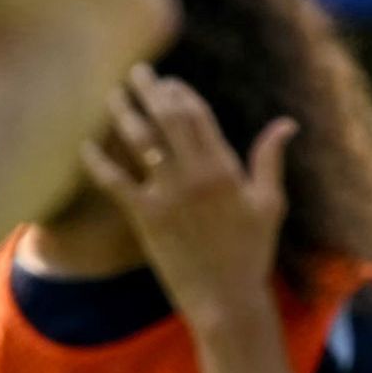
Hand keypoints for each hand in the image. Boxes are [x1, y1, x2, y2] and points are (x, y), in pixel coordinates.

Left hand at [78, 71, 292, 318]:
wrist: (227, 300)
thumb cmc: (252, 253)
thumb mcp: (270, 204)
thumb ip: (270, 159)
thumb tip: (286, 123)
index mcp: (224, 167)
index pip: (197, 114)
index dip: (179, 92)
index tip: (167, 82)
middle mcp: (195, 175)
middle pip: (166, 117)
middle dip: (149, 89)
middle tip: (135, 71)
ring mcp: (168, 195)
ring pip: (140, 140)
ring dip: (124, 112)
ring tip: (113, 94)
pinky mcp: (146, 218)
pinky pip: (115, 182)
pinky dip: (98, 161)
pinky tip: (85, 144)